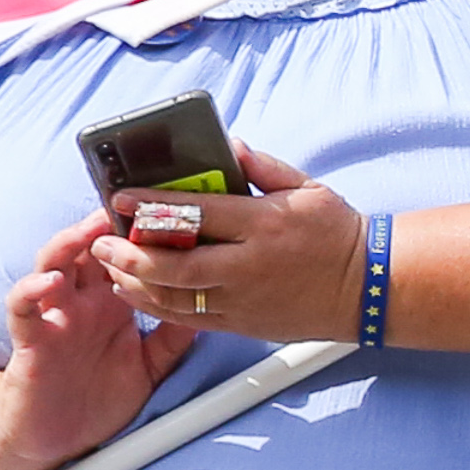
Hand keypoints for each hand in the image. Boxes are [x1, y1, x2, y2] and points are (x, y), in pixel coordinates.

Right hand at [0, 210, 201, 469]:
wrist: (56, 439)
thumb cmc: (99, 397)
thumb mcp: (150, 365)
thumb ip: (174, 337)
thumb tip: (212, 307)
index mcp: (112, 303)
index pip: (127, 256)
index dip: (144, 235)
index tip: (171, 212)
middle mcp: (82, 301)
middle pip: (92, 248)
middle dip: (109, 225)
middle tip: (132, 204)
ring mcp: (54, 316)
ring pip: (54, 264)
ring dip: (70, 244)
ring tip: (91, 229)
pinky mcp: (30, 339)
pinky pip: (24, 308)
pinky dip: (32, 290)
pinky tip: (52, 282)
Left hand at [87, 145, 368, 341]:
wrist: (366, 288)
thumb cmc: (335, 233)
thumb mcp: (306, 187)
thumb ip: (261, 166)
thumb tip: (228, 145)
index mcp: (263, 224)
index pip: (195, 213)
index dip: (151, 206)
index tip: (119, 198)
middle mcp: (249, 265)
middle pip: (175, 265)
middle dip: (130, 254)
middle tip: (102, 243)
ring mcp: (245, 299)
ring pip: (176, 297)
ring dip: (136, 283)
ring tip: (110, 268)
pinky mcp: (244, 324)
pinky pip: (191, 320)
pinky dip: (158, 307)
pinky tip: (137, 293)